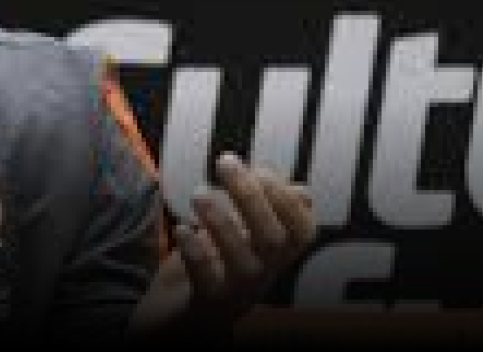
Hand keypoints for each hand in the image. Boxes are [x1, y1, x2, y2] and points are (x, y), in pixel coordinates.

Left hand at [132, 152, 316, 336]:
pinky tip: (182, 229)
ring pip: (244, 260)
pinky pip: (207, 280)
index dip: (284, 196)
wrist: (179, 320)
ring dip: (221, 220)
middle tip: (224, 162)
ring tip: (198, 193)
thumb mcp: (242, 236)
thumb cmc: (214, 268)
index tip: (257, 169)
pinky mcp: (206, 303)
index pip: (303, 229)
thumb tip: (301, 190)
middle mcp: (265, 274)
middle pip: (274, 237)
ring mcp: (238, 291)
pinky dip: (196, 250)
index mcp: (277, 255)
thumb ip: (265, 211)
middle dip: (250, 195)